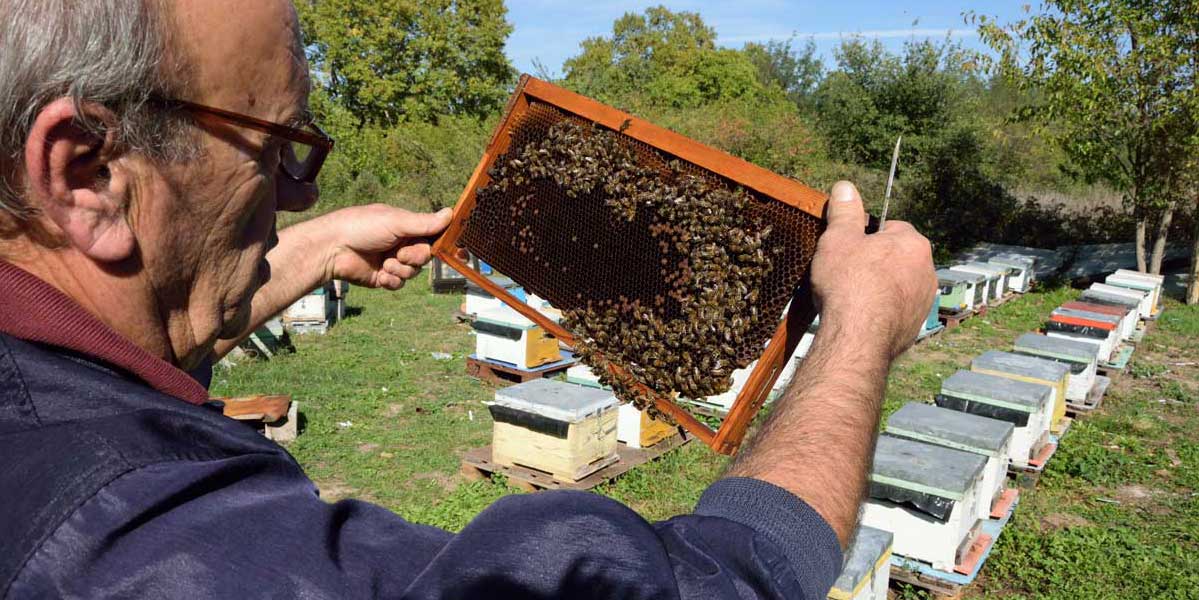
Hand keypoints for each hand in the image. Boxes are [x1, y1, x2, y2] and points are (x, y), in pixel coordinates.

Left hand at [319, 204, 452, 289]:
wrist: (332, 249)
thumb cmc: (361, 226)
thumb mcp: (396, 221)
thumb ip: (424, 222)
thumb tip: (450, 213)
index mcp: (405, 226)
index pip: (431, 236)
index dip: (436, 243)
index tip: (440, 247)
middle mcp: (400, 243)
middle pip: (425, 257)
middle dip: (414, 257)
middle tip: (399, 253)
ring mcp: (391, 260)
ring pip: (413, 273)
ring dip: (401, 270)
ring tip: (385, 263)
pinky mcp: (382, 277)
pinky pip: (399, 284)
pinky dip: (391, 280)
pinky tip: (380, 275)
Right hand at [809, 181, 934, 358]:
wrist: (858, 338)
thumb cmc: (849, 284)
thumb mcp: (838, 240)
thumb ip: (845, 212)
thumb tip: (845, 186)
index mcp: (913, 243)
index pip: (891, 228)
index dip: (866, 238)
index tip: (849, 250)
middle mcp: (927, 270)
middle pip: (897, 257)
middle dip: (876, 263)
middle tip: (849, 274)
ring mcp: (924, 300)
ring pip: (899, 284)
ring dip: (881, 287)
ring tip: (853, 298)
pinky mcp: (916, 325)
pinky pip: (898, 309)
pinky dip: (883, 311)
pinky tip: (862, 317)